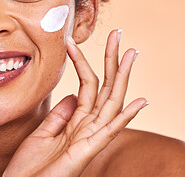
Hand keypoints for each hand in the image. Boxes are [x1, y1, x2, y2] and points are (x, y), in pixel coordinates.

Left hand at [3, 29, 148, 176]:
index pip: (88, 84)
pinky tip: (142, 101)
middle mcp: (89, 126)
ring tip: (131, 52)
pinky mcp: (89, 151)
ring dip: (123, 76)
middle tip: (117, 34)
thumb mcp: (42, 134)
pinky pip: (111, 131)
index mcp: (78, 121)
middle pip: (106, 86)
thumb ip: (60, 114)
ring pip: (112, 100)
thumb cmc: (30, 169)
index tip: (75, 41)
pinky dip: (127, 116)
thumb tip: (73, 94)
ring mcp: (91, 137)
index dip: (84, 61)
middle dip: (112, 59)